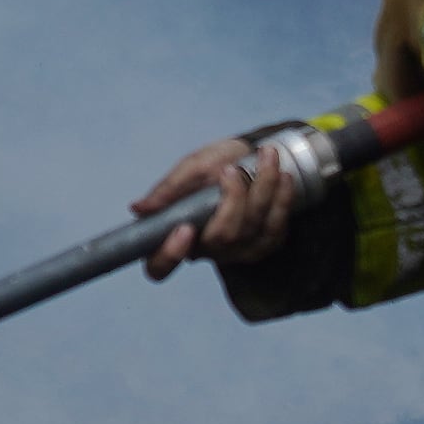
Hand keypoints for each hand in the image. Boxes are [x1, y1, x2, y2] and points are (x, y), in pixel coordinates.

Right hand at [134, 137, 301, 277]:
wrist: (249, 159)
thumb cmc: (213, 165)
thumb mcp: (189, 168)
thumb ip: (169, 188)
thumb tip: (139, 209)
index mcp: (175, 235)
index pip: (159, 266)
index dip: (169, 255)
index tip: (184, 227)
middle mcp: (206, 250)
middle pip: (220, 238)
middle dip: (232, 200)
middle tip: (231, 169)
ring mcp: (236, 252)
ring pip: (251, 230)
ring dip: (263, 189)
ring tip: (266, 156)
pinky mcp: (263, 245)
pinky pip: (275, 230)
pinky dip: (282, 201)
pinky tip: (284, 177)